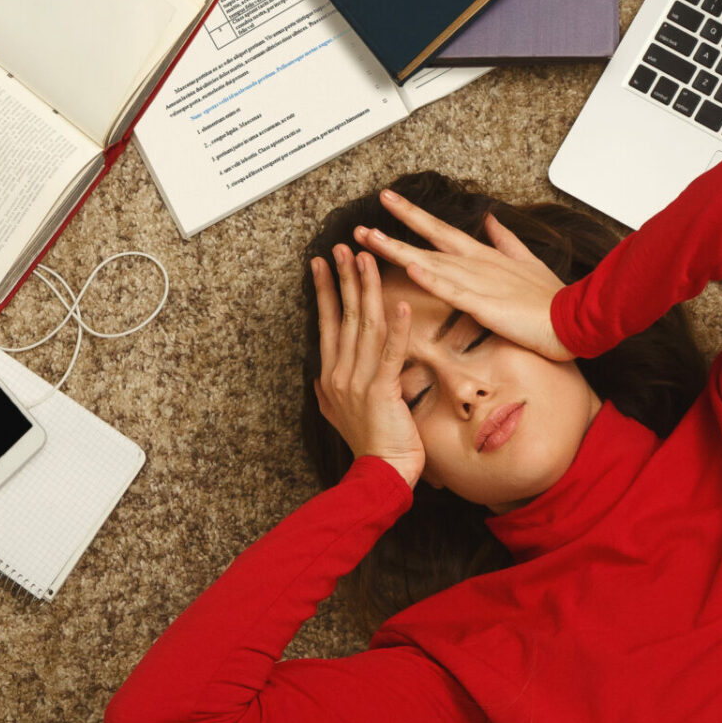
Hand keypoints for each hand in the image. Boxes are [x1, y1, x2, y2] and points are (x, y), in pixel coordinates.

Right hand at [313, 245, 425, 488]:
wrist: (379, 476)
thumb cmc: (370, 445)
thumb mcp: (339, 414)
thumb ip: (329, 391)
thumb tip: (319, 376)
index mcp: (331, 375)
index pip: (327, 323)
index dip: (326, 291)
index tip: (323, 262)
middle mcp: (340, 374)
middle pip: (343, 316)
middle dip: (343, 278)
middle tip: (343, 246)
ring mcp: (358, 382)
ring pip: (364, 326)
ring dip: (367, 290)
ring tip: (368, 259)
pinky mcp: (382, 391)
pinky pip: (390, 353)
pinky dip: (397, 328)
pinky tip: (402, 303)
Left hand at [353, 190, 573, 361]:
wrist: (574, 318)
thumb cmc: (551, 298)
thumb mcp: (526, 262)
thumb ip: (505, 241)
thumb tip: (491, 219)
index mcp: (483, 256)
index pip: (440, 231)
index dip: (412, 216)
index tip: (388, 201)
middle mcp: (476, 264)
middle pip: (426, 243)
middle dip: (392, 231)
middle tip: (359, 225)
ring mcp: (479, 282)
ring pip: (430, 262)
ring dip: (398, 250)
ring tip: (368, 241)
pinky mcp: (485, 304)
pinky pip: (452, 290)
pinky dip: (431, 278)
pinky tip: (410, 268)